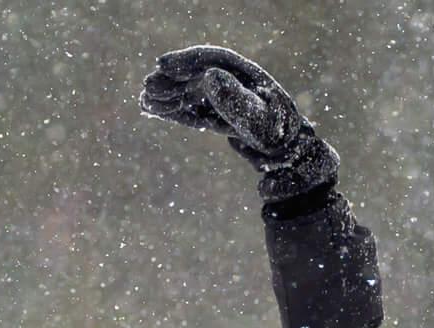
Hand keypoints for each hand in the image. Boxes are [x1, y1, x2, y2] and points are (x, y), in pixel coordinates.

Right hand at [139, 45, 339, 199]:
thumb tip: (208, 75)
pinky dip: (175, 111)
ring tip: (144, 100)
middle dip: (172, 81)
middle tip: (147, 87)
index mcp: (248, 76)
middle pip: (198, 77)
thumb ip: (235, 99)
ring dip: (169, 97)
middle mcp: (236, 85)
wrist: (290, 159)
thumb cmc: (279, 137)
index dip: (188, 62)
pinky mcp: (222, 118)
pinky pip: (195, 111)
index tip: (163, 65)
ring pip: (192, 95)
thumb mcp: (258, 119)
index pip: (213, 61)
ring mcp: (228, 101)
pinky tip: (155, 111)